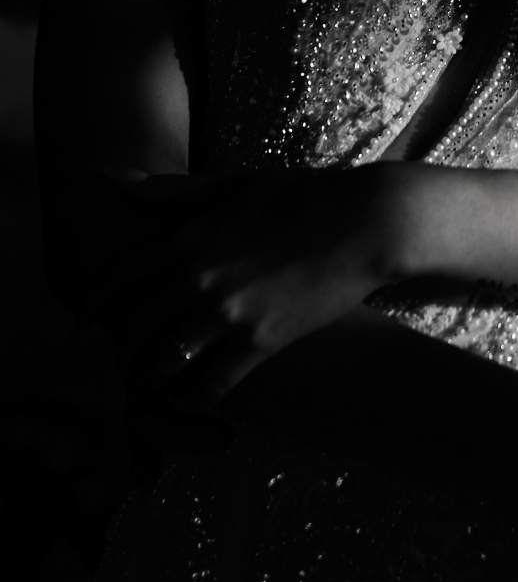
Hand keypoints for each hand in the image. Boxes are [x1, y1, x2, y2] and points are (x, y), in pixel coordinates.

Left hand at [114, 166, 406, 407]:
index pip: (117, 278)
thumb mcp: (235, 185)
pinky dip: (198, 397)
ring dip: (155, 378)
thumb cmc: (304, 195)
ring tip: (159, 383)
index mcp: (187, 237)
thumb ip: (175, 192)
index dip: (94, 303)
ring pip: (165, 363)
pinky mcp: (261, 340)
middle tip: (127, 360)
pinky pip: (212, 384)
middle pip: (134, 328)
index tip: (87, 320)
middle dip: (124, 349)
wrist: (366, 222)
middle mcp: (198, 277)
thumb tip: (120, 183)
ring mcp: (228, 312)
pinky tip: (199, 398)